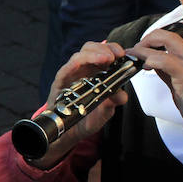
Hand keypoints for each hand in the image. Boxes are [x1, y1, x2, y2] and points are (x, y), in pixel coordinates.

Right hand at [33, 40, 128, 167]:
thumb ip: (113, 101)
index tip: (122, 54)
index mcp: (96, 72)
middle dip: (104, 48)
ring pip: (79, 56)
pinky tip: (80, 64)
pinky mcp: (59, 83)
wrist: (71, 133)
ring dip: (92, 54)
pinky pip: (65, 70)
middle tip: (114, 56)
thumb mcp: (105, 111)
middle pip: (91, 48)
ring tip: (105, 59)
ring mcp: (71, 75)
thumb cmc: (87, 118)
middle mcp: (83, 70)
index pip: (103, 52)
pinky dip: (74, 64)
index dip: (113, 48)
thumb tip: (122, 95)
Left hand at [130, 29, 182, 158]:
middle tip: (136, 50)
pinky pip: (165, 61)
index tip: (142, 47)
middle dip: (147, 39)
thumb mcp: (180, 83)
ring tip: (135, 57)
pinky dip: (151, 60)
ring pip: (165, 43)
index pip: (171, 36)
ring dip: (144, 49)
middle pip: (167, 35)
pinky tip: (145, 66)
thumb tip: (151, 62)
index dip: (153, 38)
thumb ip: (167, 70)